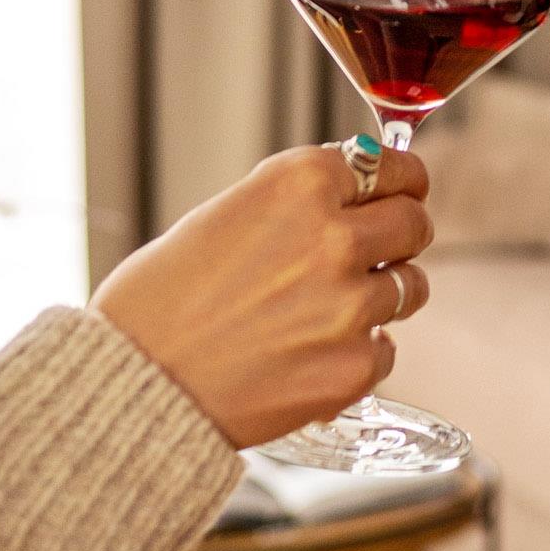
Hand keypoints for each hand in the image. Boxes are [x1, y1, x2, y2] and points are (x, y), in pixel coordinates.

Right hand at [92, 143, 433, 447]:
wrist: (133, 383)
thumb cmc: (161, 299)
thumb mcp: (226, 214)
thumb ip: (297, 202)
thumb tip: (355, 194)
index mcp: (300, 183)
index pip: (394, 168)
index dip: (400, 183)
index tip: (401, 193)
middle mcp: (334, 235)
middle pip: (415, 223)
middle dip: (401, 236)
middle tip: (380, 252)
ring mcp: (349, 305)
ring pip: (410, 286)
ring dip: (384, 295)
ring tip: (332, 311)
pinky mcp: (353, 366)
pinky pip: (386, 349)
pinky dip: (359, 353)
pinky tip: (311, 355)